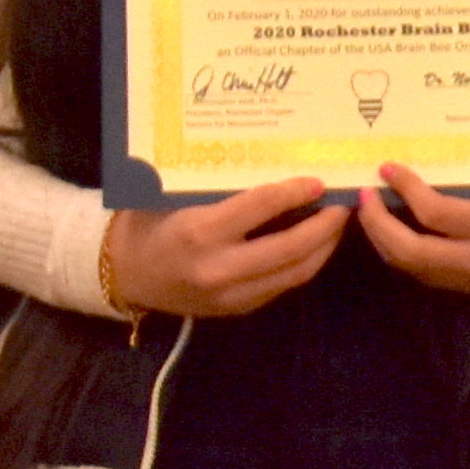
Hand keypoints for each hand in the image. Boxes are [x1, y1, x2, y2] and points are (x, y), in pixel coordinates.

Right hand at [101, 177, 341, 321]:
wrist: (125, 275)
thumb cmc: (149, 223)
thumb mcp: (173, 195)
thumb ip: (216, 185)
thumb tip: (270, 159)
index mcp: (199, 232)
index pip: (261, 207)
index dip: (295, 192)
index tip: (318, 180)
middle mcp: (218, 267)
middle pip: (290, 247)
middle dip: (325, 225)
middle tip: (344, 204)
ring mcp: (230, 295)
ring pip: (295, 272)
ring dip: (323, 247)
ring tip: (337, 223)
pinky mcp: (238, 309)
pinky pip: (282, 285)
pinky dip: (305, 263)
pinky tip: (315, 244)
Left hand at [355, 161, 469, 297]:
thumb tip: (425, 150)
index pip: (437, 213)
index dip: (408, 190)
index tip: (388, 168)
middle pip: (410, 247)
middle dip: (379, 221)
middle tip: (365, 194)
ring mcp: (455, 277)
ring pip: (402, 260)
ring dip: (377, 233)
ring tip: (365, 206)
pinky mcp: (442, 284)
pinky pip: (406, 265)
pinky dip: (388, 243)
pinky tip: (380, 224)